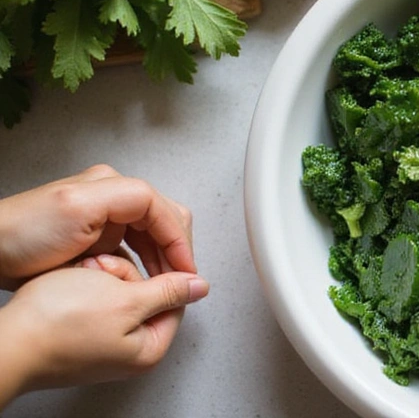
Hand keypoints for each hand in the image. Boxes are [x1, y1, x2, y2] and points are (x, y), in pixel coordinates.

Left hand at [0, 165, 194, 289]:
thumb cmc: (24, 234)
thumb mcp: (80, 208)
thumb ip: (133, 202)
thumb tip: (177, 219)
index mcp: (114, 185)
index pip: (166, 212)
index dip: (180, 244)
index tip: (186, 274)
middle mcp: (114, 195)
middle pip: (165, 220)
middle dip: (175, 251)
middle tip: (178, 283)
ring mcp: (105, 214)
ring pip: (153, 235)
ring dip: (161, 259)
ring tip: (162, 286)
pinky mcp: (96, 233)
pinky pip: (135, 245)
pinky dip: (144, 262)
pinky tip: (140, 280)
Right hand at [0, 254, 208, 404]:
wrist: (5, 341)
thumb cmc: (58, 323)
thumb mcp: (126, 299)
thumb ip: (168, 291)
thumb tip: (200, 287)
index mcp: (149, 348)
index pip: (174, 299)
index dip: (154, 273)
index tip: (130, 264)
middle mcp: (130, 353)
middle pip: (145, 294)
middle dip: (122, 274)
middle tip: (99, 271)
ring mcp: (103, 345)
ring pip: (117, 293)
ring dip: (101, 276)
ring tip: (80, 276)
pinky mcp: (80, 337)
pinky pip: (93, 302)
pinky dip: (84, 287)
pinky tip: (69, 283)